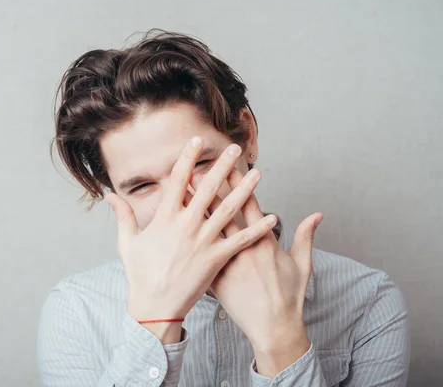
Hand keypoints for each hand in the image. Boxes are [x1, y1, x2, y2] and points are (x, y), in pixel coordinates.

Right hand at [105, 137, 277, 343]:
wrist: (155, 306)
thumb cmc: (140, 275)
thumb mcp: (127, 242)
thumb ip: (122, 216)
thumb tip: (109, 196)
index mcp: (165, 218)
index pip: (179, 180)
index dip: (188, 158)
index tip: (197, 141)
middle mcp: (187, 225)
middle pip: (208, 188)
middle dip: (222, 166)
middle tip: (234, 149)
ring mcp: (203, 242)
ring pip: (229, 210)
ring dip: (245, 190)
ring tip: (258, 174)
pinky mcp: (216, 259)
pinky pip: (241, 241)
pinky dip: (258, 229)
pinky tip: (272, 218)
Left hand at [190, 168, 322, 375]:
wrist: (274, 327)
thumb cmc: (289, 296)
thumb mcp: (303, 264)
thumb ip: (306, 237)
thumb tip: (318, 215)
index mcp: (264, 241)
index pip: (249, 205)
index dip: (238, 184)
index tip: (228, 166)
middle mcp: (243, 248)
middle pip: (223, 213)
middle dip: (210, 189)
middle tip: (197, 169)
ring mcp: (228, 262)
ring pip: (207, 230)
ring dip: (195, 210)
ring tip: (182, 193)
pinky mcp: (216, 278)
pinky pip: (200, 256)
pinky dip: (189, 240)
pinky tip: (176, 230)